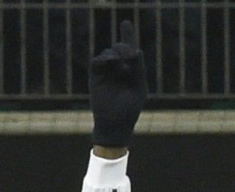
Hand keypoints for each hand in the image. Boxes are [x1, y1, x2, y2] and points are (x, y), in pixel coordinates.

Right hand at [90, 20, 147, 147]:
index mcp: (131, 71)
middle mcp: (118, 69)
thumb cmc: (129, 110)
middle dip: (124, 47)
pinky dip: (104, 58)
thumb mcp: (139, 88)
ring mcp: (107, 72)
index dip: (127, 35)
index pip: (130, 49)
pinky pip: (97, 61)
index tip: (125, 23)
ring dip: (115, 53)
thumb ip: (138, 69)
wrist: (114, 125)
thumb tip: (136, 50)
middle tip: (128, 56)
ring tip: (118, 62)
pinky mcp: (96, 76)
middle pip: (120, 47)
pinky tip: (110, 61)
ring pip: (109, 52)